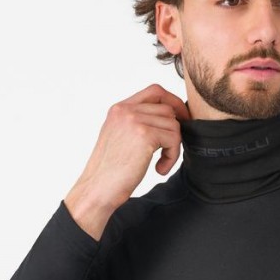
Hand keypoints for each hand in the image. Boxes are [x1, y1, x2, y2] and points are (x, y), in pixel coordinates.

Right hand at [64, 83, 190, 238]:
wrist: (98, 188)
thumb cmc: (110, 171)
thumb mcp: (120, 137)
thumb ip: (137, 123)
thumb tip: (168, 119)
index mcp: (119, 109)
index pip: (155, 91)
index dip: (173, 102)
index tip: (181, 119)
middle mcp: (125, 110)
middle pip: (167, 109)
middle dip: (175, 130)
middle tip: (170, 150)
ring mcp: (134, 121)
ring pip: (173, 124)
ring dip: (173, 147)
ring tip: (160, 163)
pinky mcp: (144, 135)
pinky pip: (173, 139)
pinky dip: (171, 156)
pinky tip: (159, 169)